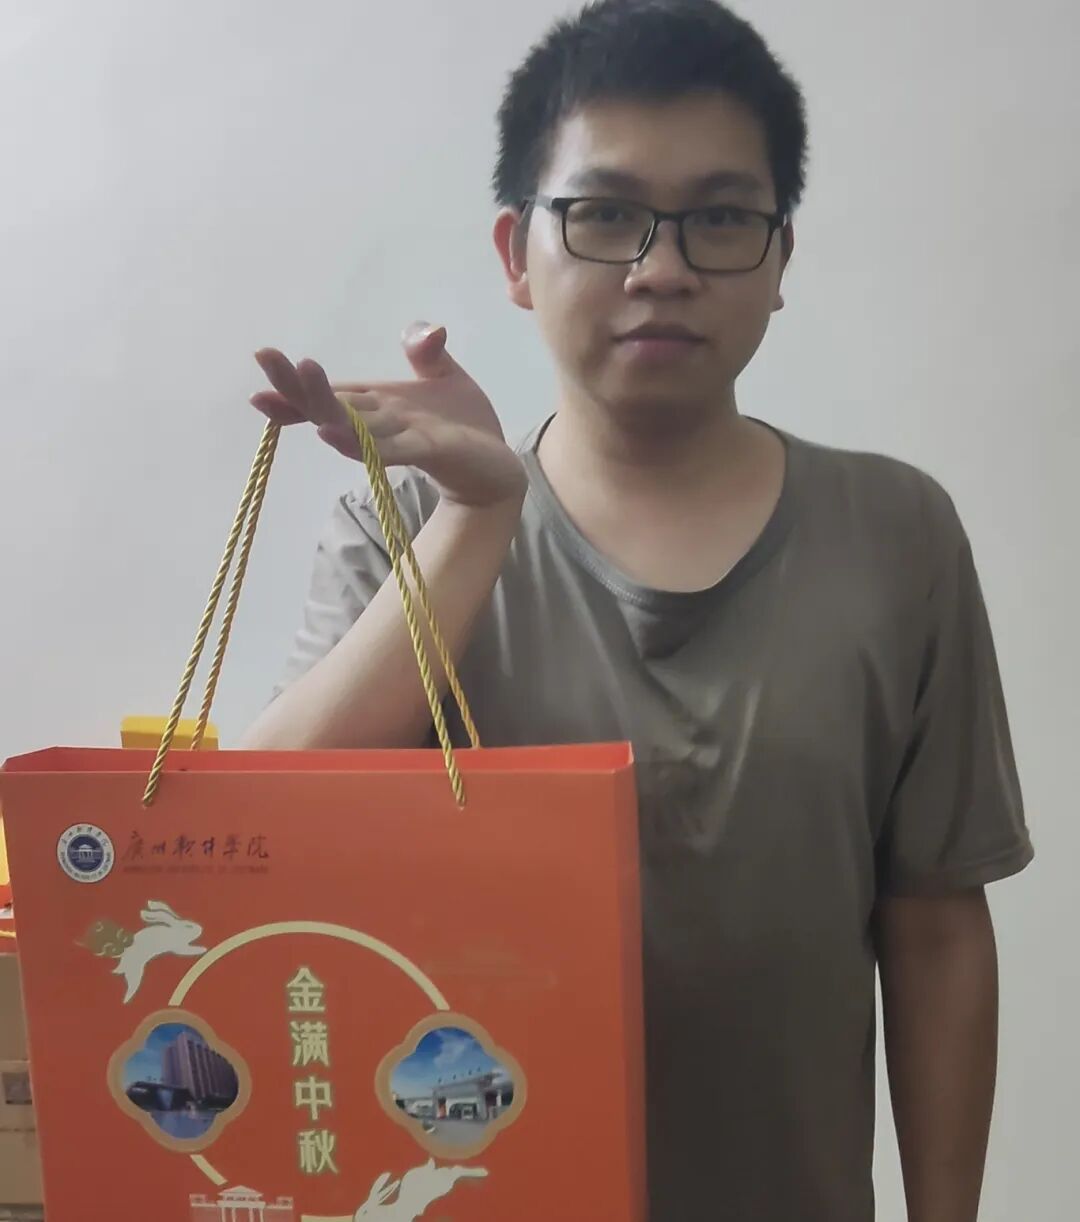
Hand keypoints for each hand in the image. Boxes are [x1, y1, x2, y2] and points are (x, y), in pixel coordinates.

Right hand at [251, 323, 526, 508]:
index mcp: (378, 402)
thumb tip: (425, 330)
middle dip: (296, 384)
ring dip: (322, 404)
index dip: (296, 382)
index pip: (331, 390)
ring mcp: (398, 439)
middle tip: (265, 357)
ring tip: (300, 377)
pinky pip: (383, 450)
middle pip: (330, 403)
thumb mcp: (446, 377)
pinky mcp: (423, 452)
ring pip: (350, 423)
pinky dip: (355, 443)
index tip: (263, 359)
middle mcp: (379, 422)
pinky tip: (329, 433)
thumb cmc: (465, 425)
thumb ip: (426, 352)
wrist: (498, 466)